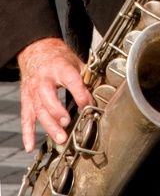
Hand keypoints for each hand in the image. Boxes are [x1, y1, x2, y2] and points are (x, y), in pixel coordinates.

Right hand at [18, 37, 91, 152]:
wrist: (36, 49)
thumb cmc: (56, 56)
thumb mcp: (73, 60)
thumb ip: (85, 76)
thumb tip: (97, 91)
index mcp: (59, 68)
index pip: (71, 81)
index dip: (80, 94)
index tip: (88, 104)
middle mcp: (44, 80)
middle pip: (49, 99)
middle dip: (58, 113)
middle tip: (68, 123)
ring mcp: (33, 90)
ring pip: (39, 110)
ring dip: (49, 126)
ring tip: (60, 137)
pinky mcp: (27, 99)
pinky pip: (26, 117)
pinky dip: (28, 133)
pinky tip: (31, 145)